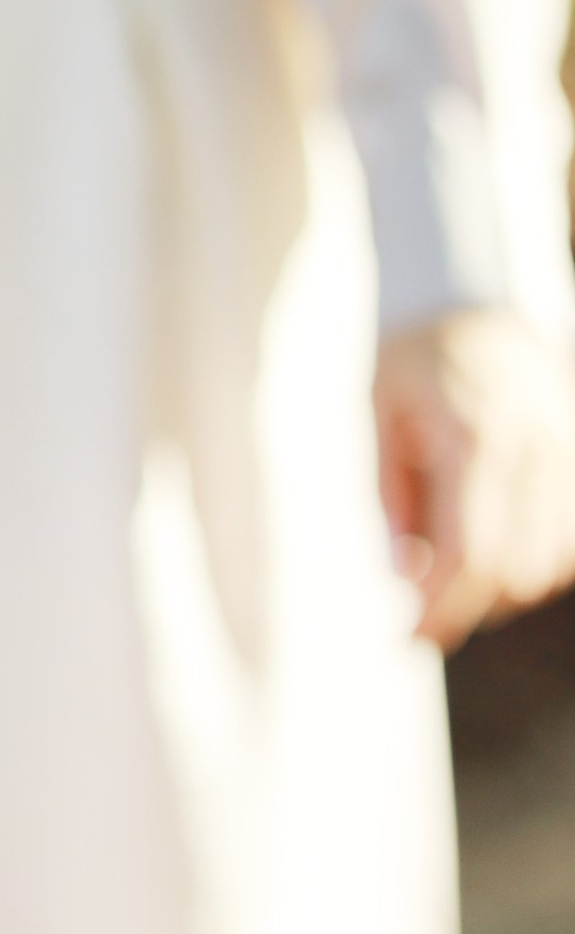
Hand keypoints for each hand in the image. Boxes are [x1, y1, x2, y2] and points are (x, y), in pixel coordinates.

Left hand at [375, 311, 574, 647]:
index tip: (409, 638)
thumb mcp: (377, 413)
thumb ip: (390, 493)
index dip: (441, 607)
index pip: (470, 549)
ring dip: (501, 592)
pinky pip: (570, 540)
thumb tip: (405, 576)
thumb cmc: (411, 356)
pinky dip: (536, 566)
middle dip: (466, 609)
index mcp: (475, 432)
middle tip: (420, 627)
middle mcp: (534, 444)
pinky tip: (491, 559)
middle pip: (515, 567)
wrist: (473, 295)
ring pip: (551, 562)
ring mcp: (566, 449)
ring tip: (447, 586)